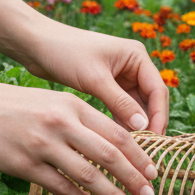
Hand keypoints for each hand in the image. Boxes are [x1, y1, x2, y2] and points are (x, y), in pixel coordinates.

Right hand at [0, 78, 158, 194]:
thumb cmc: (12, 106)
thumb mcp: (52, 101)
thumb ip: (80, 119)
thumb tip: (112, 144)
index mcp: (73, 105)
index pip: (117, 132)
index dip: (139, 155)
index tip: (154, 172)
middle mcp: (62, 122)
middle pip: (110, 153)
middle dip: (134, 177)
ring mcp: (43, 144)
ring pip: (89, 174)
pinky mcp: (24, 165)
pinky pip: (61, 187)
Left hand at [18, 20, 169, 135]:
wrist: (36, 44)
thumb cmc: (66, 53)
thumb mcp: (95, 79)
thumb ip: (120, 103)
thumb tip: (143, 126)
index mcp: (137, 56)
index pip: (157, 90)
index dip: (159, 115)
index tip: (155, 138)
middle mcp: (133, 66)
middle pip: (150, 99)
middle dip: (149, 123)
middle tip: (144, 149)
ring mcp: (120, 76)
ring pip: (136, 106)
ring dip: (135, 125)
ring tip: (131, 150)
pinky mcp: (106, 86)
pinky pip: (121, 108)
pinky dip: (120, 122)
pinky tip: (116, 141)